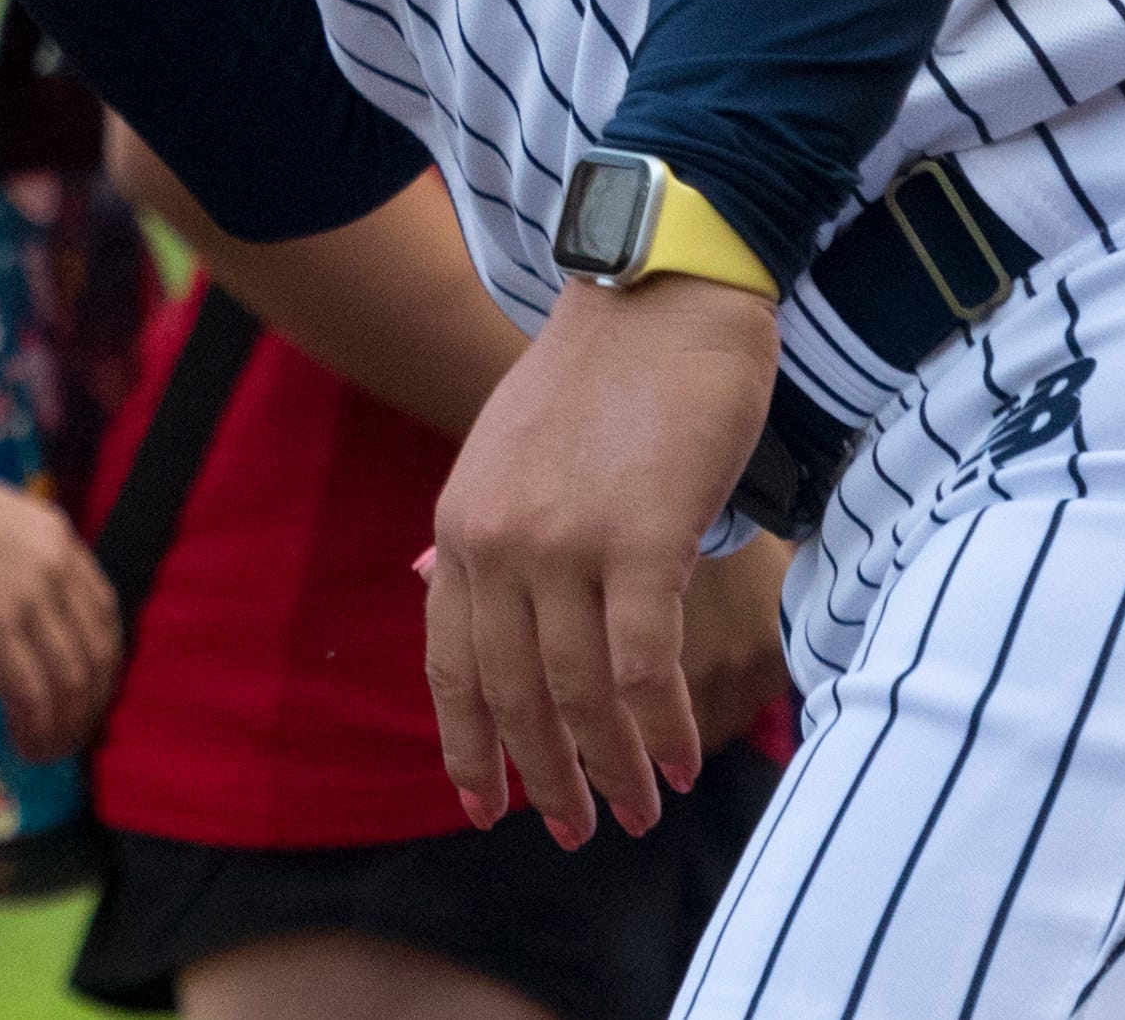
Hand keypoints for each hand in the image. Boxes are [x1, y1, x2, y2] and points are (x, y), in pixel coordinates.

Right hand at [0, 429, 124, 761]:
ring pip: (70, 681)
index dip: (100, 666)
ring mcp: (26, 593)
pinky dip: (34, 729)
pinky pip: (31, 692)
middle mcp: (55, 563)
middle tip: (67, 739)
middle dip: (87, 708)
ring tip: (42, 751)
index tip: (83, 697)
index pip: (104, 614)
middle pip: (97, 654)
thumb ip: (17, 570)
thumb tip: (19, 631)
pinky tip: (22, 744)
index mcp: (57, 537)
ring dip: (63, 729)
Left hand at [425, 275, 777, 844]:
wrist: (660, 291)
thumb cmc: (602, 376)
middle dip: (547, 780)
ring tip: (642, 812)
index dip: (469, 749)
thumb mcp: (508, 454)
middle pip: (514, 697)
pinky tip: (687, 763)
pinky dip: (666, 728)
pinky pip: (645, 668)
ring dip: (614, 769)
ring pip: (581, 696)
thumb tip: (437, 593)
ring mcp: (565, 544)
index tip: (487, 809)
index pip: (450, 667)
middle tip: (581, 833)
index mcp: (460, 526)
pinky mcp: (640, 539)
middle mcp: (498, 543)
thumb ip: (486, 534)